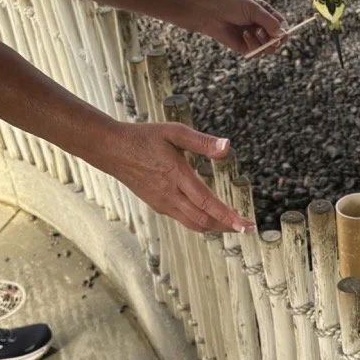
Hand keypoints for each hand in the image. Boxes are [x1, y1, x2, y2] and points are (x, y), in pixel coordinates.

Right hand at [101, 121, 252, 233]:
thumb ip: (202, 141)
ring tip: (233, 226)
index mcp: (176, 176)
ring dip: (215, 227)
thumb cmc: (143, 137)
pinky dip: (201, 223)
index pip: (206, 202)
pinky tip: (211, 218)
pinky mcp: (159, 205)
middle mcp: (170, 195)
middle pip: (203, 220)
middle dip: (227, 226)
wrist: (112, 150)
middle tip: (247, 227)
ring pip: (194, 224)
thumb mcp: (174, 132)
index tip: (244, 224)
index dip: (227, 216)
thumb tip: (227, 147)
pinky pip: (184, 220)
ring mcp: (163, 203)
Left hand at [189, 0, 288, 55]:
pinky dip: (253, 45)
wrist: (209, 11)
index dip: (284, 31)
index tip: (283, 33)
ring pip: (269, 49)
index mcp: (265, 14)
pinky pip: (256, 52)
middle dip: (275, 39)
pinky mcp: (244, 47)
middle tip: (272, 36)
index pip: (282, 26)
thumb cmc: (230, 4)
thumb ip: (269, 21)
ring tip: (255, 31)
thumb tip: (282, 35)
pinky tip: (244, 35)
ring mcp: (253, 38)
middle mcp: (261, 26)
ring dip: (264, 41)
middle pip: (278, 40)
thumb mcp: (253, 9)